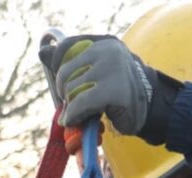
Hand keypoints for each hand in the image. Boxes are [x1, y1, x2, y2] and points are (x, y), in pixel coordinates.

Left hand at [50, 35, 180, 144]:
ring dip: (72, 107)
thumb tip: (42, 51)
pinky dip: (74, 115)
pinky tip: (76, 121)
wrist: (150, 110)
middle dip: (66, 93)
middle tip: (76, 104)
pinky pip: (80, 103)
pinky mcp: (114, 90)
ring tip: (83, 112)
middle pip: (65, 72)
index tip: (66, 84)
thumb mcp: (94, 72)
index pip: (66, 48)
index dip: (59, 69)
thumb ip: (70, 62)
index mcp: (103, 43)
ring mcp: (112, 69)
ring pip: (72, 90)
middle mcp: (108, 51)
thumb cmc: (119, 92)